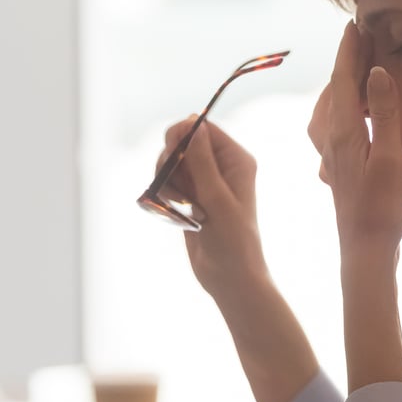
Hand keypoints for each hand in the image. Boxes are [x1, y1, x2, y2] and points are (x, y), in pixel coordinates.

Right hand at [155, 117, 267, 301]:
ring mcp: (204, 182)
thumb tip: (193, 124)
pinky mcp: (191, 198)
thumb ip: (203, 162)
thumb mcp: (217, 199)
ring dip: (167, 181)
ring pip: (171, 164)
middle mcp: (221, 167)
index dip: (182, 134)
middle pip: (182, 143)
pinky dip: (165, 194)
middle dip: (171, 161)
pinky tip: (175, 212)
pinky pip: (168, 183)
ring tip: (180, 205)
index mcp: (236, 160)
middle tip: (177, 187)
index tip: (171, 153)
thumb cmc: (233, 241)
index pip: (204, 129)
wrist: (230, 278)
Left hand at [308, 21, 401, 259]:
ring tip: (358, 67)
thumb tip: (377, 71)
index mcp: (343, 132)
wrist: (364, 250)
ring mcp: (331, 154)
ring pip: (329, 108)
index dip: (350, 50)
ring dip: (342, 84)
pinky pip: (332, 125)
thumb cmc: (381, 210)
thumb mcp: (390, 159)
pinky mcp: (337, 167)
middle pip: (334, 89)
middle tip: (362, 37)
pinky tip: (351, 113)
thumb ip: (385, 114)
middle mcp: (330, 140)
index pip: (343, 80)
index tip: (354, 23)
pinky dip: (341, 107)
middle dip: (346, 62)